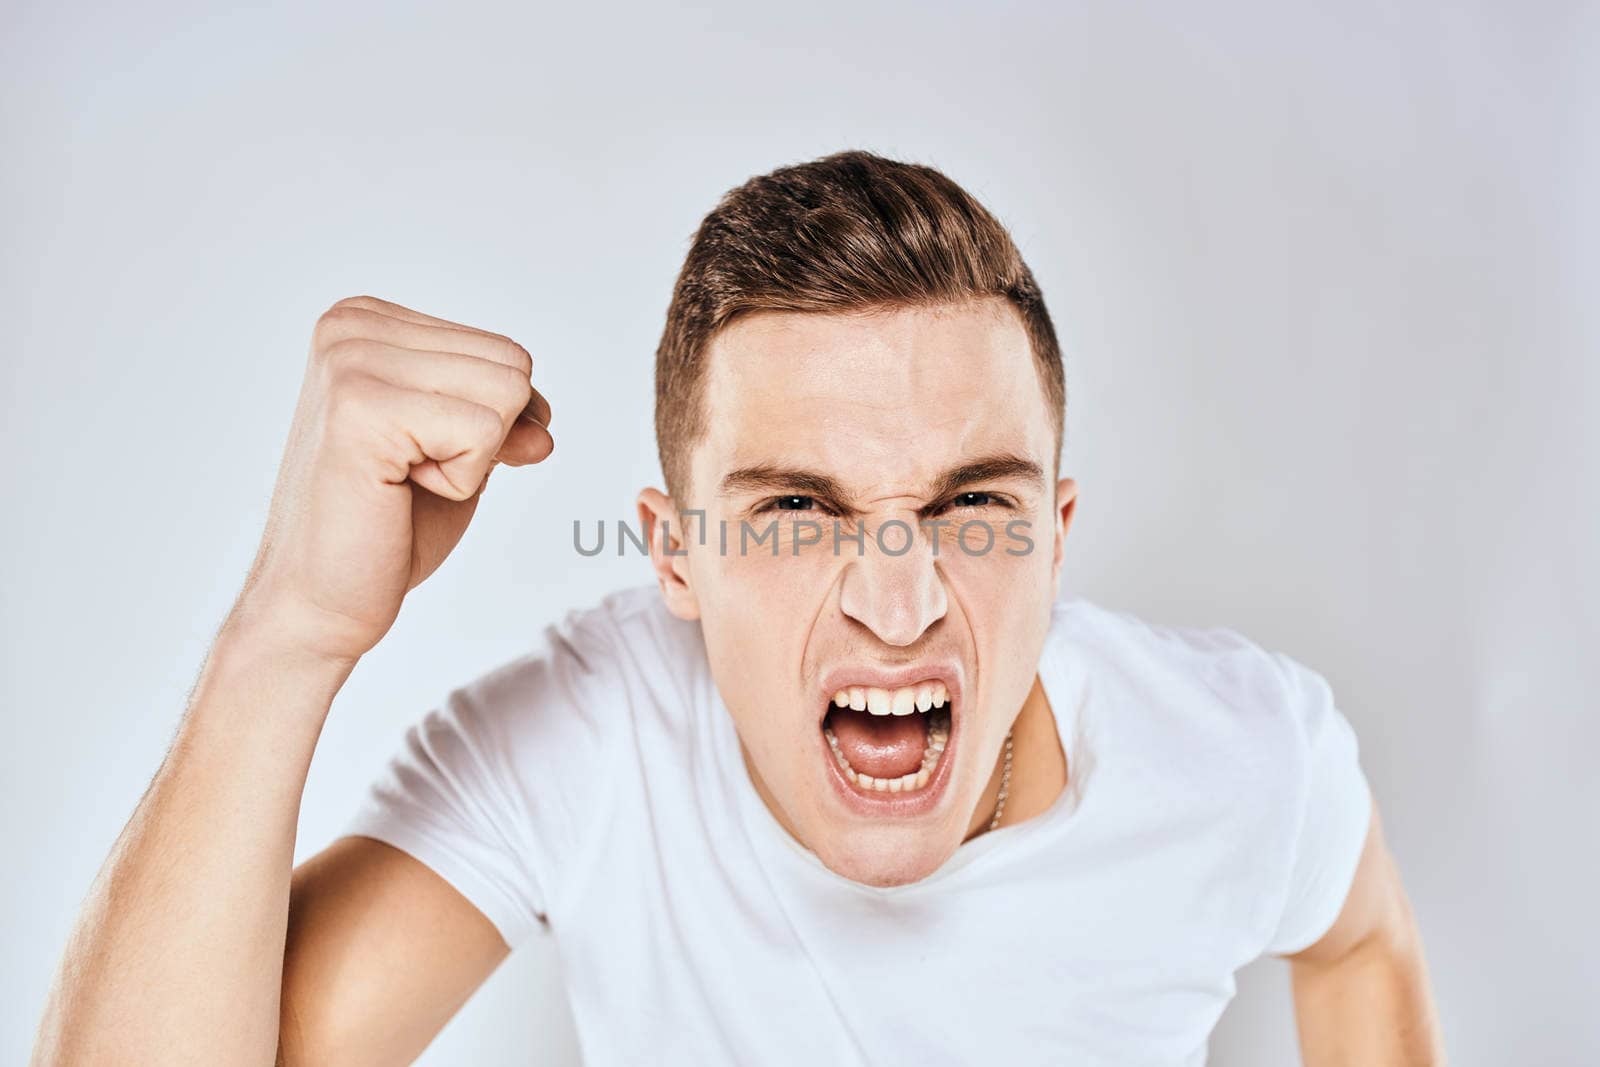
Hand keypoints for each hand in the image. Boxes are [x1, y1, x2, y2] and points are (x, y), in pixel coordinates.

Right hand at [234, 295, 553, 664]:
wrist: (321, 599)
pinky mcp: (360, 409)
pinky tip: (397, 492)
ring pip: (507, 394)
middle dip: (486, 439)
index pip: (505, 353)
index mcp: (368, 321)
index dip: (493, 423)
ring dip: (471, 459)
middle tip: (410, 475)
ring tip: (401, 481)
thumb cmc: (385, 525)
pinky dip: (460, 480)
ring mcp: (351, 362)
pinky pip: (484, 431)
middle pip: (512, 366)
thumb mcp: (463, 449)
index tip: (419, 456)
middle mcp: (352, 327)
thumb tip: (542, 423)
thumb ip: (505, 413)